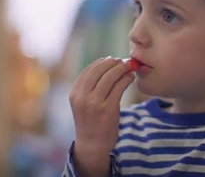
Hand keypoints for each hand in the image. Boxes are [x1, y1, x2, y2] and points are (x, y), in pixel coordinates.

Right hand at [69, 57, 134, 176]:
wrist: (92, 145)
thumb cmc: (90, 121)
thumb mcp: (83, 103)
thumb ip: (89, 87)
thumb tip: (107, 65)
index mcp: (74, 94)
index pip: (88, 70)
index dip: (101, 62)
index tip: (111, 59)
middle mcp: (82, 97)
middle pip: (98, 71)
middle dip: (112, 63)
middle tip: (122, 60)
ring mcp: (95, 104)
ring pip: (110, 77)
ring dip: (121, 69)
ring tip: (128, 67)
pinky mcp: (108, 110)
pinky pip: (119, 88)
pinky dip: (126, 79)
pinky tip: (130, 78)